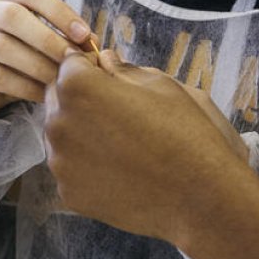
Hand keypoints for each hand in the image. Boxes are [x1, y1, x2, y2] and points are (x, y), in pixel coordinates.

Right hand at [0, 0, 92, 116]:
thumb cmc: (16, 53)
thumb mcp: (37, 37)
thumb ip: (61, 33)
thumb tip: (92, 42)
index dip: (59, 11)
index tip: (85, 35)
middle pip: (13, 16)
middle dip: (48, 38)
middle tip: (73, 60)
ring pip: (3, 47)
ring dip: (38, 65)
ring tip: (61, 80)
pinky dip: (24, 87)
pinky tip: (44, 95)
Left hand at [43, 51, 258, 258]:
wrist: (200, 197)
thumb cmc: (185, 132)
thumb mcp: (160, 84)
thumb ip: (122, 70)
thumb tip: (105, 62)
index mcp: (78, 87)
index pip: (69, 64)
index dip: (89, 67)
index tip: (108, 76)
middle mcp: (59, 122)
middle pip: (59, 100)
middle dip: (79, 99)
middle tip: (117, 111)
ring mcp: (60, 162)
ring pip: (62, 136)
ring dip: (81, 133)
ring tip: (122, 144)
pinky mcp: (69, 193)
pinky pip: (71, 170)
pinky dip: (88, 167)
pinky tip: (120, 170)